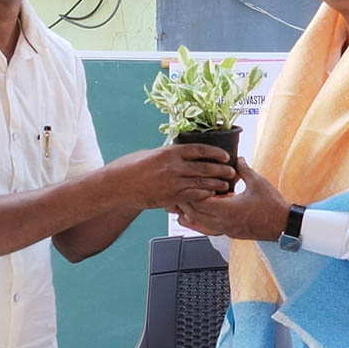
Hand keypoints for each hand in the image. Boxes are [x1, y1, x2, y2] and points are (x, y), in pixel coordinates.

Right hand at [109, 144, 234, 209]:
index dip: (215, 152)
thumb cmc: (130, 167)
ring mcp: (172, 182)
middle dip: (221, 170)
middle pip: (204, 167)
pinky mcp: (169, 197)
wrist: (116, 185)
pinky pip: (192, 196)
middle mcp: (173, 166)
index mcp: (169, 152)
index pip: (199, 149)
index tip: (225, 155)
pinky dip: (204, 195)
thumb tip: (181, 153)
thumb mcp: (151, 154)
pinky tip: (212, 196)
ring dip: (216, 184)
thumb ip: (168, 155)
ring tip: (227, 186)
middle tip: (232, 172)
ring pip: (201, 183)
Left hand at [175, 159, 289, 241]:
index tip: (187, 183)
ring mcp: (226, 229)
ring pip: (200, 225)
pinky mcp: (230, 233)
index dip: (192, 192)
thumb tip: (237, 158)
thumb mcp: (257, 182)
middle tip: (177, 193)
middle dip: (185, 204)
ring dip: (191, 215)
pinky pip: (209, 229)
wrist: (283, 225)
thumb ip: (244, 169)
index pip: (201, 201)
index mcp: (228, 209)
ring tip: (182, 206)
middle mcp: (224, 222)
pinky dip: (200, 223)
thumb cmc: (272, 206)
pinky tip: (196, 218)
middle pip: (195, 215)